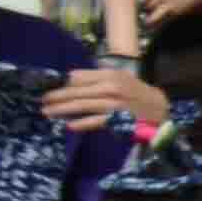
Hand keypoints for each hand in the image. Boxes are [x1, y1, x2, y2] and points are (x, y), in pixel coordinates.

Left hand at [44, 66, 161, 134]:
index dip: (63, 83)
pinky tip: (69, 125)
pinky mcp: (117, 119)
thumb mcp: (119, 77)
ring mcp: (114, 103)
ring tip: (47, 112)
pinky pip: (95, 121)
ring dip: (62, 109)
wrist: (158, 107)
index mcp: (110, 75)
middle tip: (43, 100)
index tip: (50, 88)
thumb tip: (70, 78)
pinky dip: (81, 123)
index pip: (78, 77)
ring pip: (82, 106)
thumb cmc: (135, 92)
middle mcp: (111, 87)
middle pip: (76, 91)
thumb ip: (97, 77)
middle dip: (57, 96)